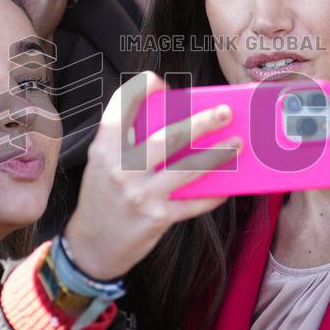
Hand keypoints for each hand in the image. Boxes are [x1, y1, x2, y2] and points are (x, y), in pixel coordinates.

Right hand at [63, 71, 239, 279]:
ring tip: (238, 143)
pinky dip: (213, 194)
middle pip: (168, 137)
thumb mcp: (102, 163)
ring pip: (188, 168)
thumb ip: (127, 142)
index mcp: (105, 148)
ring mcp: (140, 194)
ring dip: (217, 154)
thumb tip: (175, 120)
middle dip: (202, 122)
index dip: (142, 88)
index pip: (122, 106)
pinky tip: (226, 186)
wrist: (91, 246)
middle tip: (226, 112)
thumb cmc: (103, 197)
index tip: (160, 83)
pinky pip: (193, 202)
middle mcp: (121, 168)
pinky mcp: (157, 218)